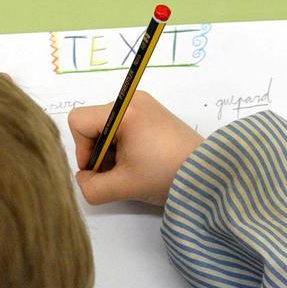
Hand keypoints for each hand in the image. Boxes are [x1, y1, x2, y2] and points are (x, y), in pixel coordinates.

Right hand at [68, 92, 203, 205]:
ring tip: (130, 169)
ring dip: (111, 151)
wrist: (208, 173)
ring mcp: (144, 105)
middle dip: (98, 152)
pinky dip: (123, 145)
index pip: (78, 121)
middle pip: (93, 123)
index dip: (82, 149)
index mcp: (124, 111)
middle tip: (116, 173)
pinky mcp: (154, 114)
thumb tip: (83, 179)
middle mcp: (132, 100)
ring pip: (107, 126)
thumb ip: (91, 187)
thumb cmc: (166, 174)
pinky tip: (139, 162)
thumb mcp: (123, 186)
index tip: (99, 169)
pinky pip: (124, 126)